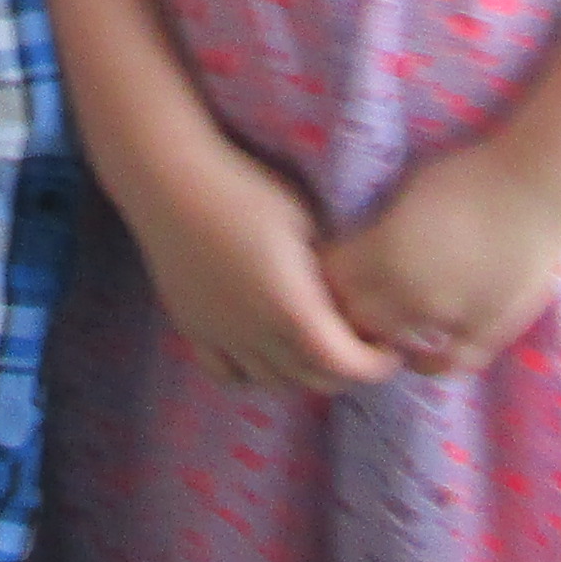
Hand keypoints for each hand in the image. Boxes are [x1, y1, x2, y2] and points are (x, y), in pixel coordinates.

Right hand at [132, 138, 397, 396]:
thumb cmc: (246, 187)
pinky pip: (227, 374)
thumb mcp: (306, 220)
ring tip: (316, 347)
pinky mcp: (192, 328)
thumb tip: (354, 290)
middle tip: (360, 346)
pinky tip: (264, 349)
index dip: (374, 365)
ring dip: (302, 374)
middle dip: (345, 371)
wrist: (170, 179)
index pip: (345, 364)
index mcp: (292, 310)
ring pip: (271, 382)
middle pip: (312, 379)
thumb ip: (331, 268)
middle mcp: (256, 335)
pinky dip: (254, 373)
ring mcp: (220, 336)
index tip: (390, 350)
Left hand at [321, 140, 560, 380]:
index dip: (328, 272)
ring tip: (382, 319)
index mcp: (386, 252)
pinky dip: (427, 362)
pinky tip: (419, 352)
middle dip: (348, 307)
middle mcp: (410, 293)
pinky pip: (445, 364)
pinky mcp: (485, 333)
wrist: (542, 190)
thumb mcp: (410, 190)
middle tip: (353, 295)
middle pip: (354, 318)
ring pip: (394, 344)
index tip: (332, 264)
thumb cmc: (474, 174)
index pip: (331, 280)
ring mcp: (449, 319)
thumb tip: (357, 243)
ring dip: (383, 333)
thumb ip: (380, 227)